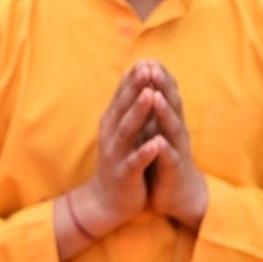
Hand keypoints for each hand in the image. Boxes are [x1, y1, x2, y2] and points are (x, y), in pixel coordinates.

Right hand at [73, 63, 158, 235]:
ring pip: (127, 130)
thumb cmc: (121, 163)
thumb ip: (128, 111)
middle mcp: (111, 135)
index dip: (133, 80)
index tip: (146, 60)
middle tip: (146, 69)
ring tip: (149, 96)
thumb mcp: (123, 134)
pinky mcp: (124, 174)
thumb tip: (137, 84)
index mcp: (113, 124)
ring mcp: (116, 155)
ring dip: (138, 113)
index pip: (122, 97)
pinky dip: (144, 152)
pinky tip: (155, 143)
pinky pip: (135, 162)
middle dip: (135, 88)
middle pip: (124, 108)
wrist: (107, 201)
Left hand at [140, 62, 207, 229]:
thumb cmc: (165, 160)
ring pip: (172, 129)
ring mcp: (177, 151)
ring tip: (155, 96)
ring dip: (164, 112)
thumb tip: (147, 86)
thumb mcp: (158, 132)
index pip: (164, 96)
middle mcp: (175, 133)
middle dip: (162, 86)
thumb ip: (155, 112)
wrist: (179, 196)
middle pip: (171, 105)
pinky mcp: (174, 172)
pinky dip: (164, 150)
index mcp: (168, 123)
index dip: (157, 78)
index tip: (146, 58)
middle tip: (153, 66)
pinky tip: (158, 142)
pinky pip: (169, 160)